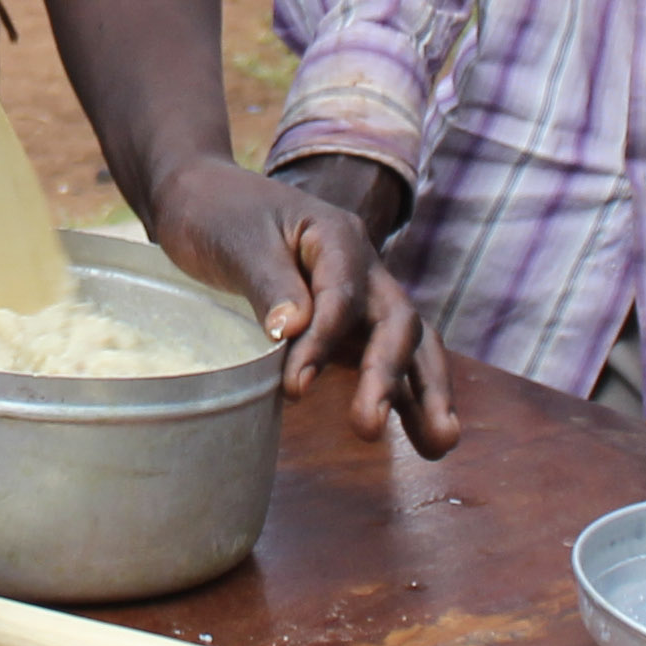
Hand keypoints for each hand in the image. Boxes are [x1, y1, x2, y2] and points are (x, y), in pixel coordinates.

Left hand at [147, 153, 458, 453]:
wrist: (204, 201)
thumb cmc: (219, 217)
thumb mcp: (238, 243)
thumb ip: (270, 284)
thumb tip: (293, 330)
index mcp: (337, 236)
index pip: (342, 296)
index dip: (322, 343)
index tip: (294, 386)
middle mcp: (364, 267)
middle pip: (396, 321)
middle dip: (389, 376)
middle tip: (367, 426)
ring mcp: (364, 299)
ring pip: (410, 343)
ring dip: (427, 393)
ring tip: (441, 444)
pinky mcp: (354, 327)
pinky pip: (390, 359)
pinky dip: (409, 395)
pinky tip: (426, 438)